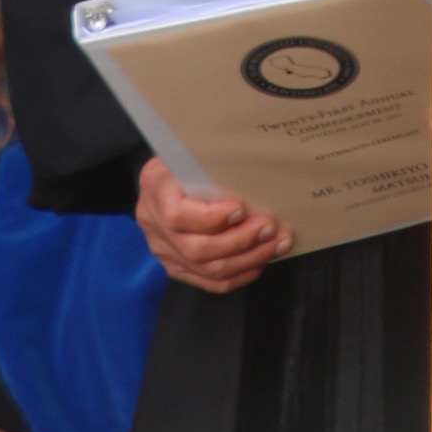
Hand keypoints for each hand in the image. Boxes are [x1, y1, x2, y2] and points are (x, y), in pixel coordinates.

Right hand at [136, 154, 291, 293]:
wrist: (172, 173)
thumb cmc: (190, 155)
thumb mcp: (195, 149)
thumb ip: (213, 163)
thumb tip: (254, 169)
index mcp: (155, 188)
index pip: (177, 215)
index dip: (211, 218)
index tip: (241, 209)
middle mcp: (153, 224)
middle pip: (196, 249)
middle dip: (240, 241)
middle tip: (270, 228)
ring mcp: (164, 250)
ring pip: (207, 269)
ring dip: (248, 259)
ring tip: (277, 244)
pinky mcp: (177, 267)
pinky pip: (209, 282)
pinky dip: (239, 274)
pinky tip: (261, 261)